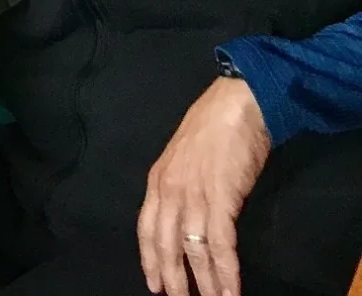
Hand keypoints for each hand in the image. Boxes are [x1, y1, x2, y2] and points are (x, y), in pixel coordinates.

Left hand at [138, 77, 270, 295]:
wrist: (237, 104)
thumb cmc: (214, 129)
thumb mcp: (183, 159)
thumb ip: (179, 186)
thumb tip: (185, 216)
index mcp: (157, 180)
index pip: (145, 228)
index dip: (148, 259)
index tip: (153, 284)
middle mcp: (169, 190)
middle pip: (164, 244)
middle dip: (172, 278)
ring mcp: (193, 193)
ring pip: (192, 249)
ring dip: (204, 283)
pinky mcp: (221, 197)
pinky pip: (220, 242)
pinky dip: (225, 270)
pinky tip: (230, 288)